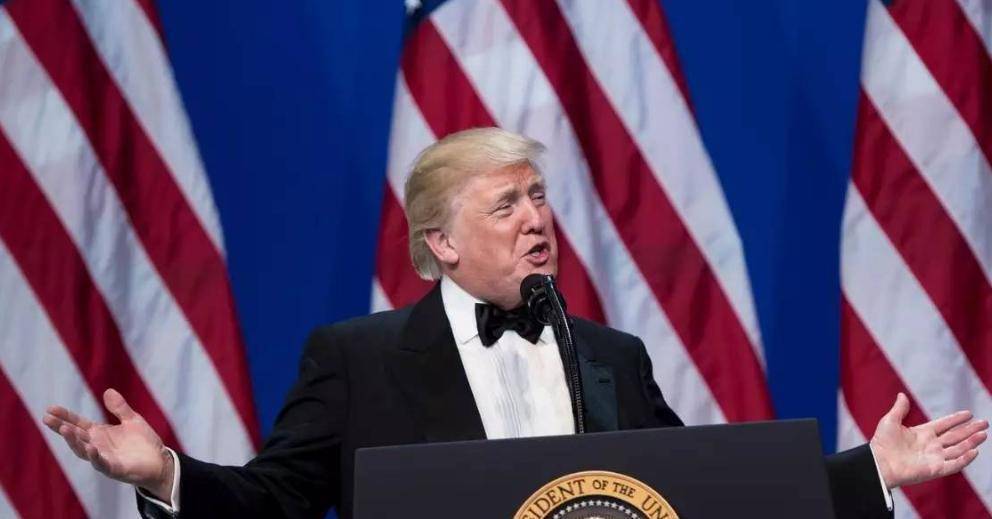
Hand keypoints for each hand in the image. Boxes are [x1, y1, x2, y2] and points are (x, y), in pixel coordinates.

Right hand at [42, 388, 174, 500]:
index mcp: (99, 433)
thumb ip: (119, 408)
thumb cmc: (143, 442)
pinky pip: (101, 463)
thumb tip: (108, 391)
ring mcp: (104, 458)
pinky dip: (95, 456)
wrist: (159, 461)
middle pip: (76, 436)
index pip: (78, 423)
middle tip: (47, 418)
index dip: (65, 416)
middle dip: (61, 427)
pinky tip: (90, 448)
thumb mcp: (132, 420)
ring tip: (65, 429)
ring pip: (83, 450)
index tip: (50, 408)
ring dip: (73, 441)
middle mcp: (97, 445)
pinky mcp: (114, 469)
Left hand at [870, 393, 987, 488]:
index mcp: (922, 433)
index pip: (944, 425)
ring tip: (983, 435)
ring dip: (971, 442)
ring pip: (958, 449)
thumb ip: (899, 409)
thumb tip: (902, 395)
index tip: (969, 413)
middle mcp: (931, 445)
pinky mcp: (935, 469)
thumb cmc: (882, 443)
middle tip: (985, 423)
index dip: (956, 419)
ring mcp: (934, 458)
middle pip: (955, 436)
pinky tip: (974, 451)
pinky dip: (965, 459)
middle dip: (970, 430)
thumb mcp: (890, 421)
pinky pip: (954, 464)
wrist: (879, 462)